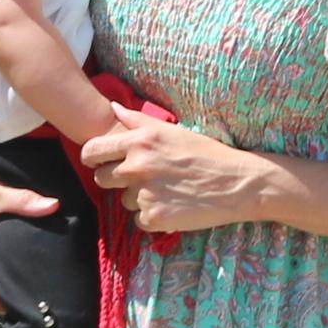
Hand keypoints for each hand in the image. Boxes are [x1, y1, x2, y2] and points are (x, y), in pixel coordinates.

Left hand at [80, 113, 268, 237]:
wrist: (236, 183)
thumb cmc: (205, 153)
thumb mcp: (171, 130)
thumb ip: (136, 119)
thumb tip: (113, 108)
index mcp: (139, 142)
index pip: (91, 151)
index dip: (92, 158)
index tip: (99, 162)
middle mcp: (137, 167)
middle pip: (102, 179)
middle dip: (116, 180)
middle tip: (143, 178)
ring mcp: (144, 194)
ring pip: (122, 201)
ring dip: (139, 199)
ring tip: (167, 190)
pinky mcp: (154, 217)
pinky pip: (139, 220)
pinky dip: (153, 216)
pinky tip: (174, 205)